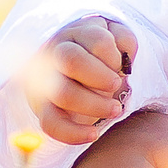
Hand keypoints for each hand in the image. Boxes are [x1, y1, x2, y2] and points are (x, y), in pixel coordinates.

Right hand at [22, 16, 137, 145]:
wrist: (70, 71)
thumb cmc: (98, 56)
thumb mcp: (113, 39)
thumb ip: (124, 39)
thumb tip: (125, 55)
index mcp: (75, 34)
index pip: (96, 39)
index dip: (114, 56)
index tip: (120, 66)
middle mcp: (54, 54)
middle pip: (72, 60)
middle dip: (100, 77)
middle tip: (117, 85)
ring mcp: (44, 81)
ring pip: (62, 93)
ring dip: (94, 105)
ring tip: (116, 109)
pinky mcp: (42, 108)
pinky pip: (50, 124)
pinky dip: (73, 133)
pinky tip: (93, 134)